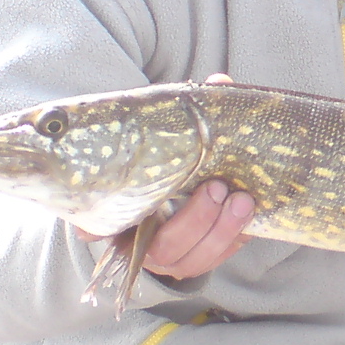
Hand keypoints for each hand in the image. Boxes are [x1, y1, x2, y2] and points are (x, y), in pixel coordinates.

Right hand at [73, 73, 254, 280]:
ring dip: (221, 230)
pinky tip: (250, 213)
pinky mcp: (202, 259)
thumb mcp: (179, 137)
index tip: (94, 227)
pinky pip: (218, 259)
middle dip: (194, 221)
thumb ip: (191, 115)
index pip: (95, 227)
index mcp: (122, 211)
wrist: (203, 181)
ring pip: (193, 260)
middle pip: (162, 248)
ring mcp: (173, 256)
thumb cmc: (176, 157)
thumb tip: (219, 84)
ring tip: (242, 199)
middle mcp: (142, 242)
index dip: (94, 230)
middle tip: (216, 187)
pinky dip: (235, 237)